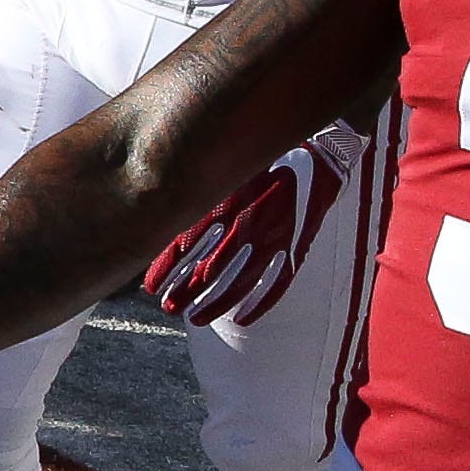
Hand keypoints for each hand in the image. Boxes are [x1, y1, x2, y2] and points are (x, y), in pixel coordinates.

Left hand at [145, 128, 352, 333]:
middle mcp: (251, 222)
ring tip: (194, 319)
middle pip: (212, 266)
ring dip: (217, 302)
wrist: (320, 151)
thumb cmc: (266, 159)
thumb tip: (165, 214)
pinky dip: (261, 303)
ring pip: (241, 280)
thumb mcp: (230, 171)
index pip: (190, 241)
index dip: (168, 266)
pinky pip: (279, 282)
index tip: (150, 286)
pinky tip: (241, 320)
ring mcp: (276, 236)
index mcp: (230, 201)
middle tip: (168, 308)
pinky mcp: (296, 245)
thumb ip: (203, 193)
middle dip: (187, 290)